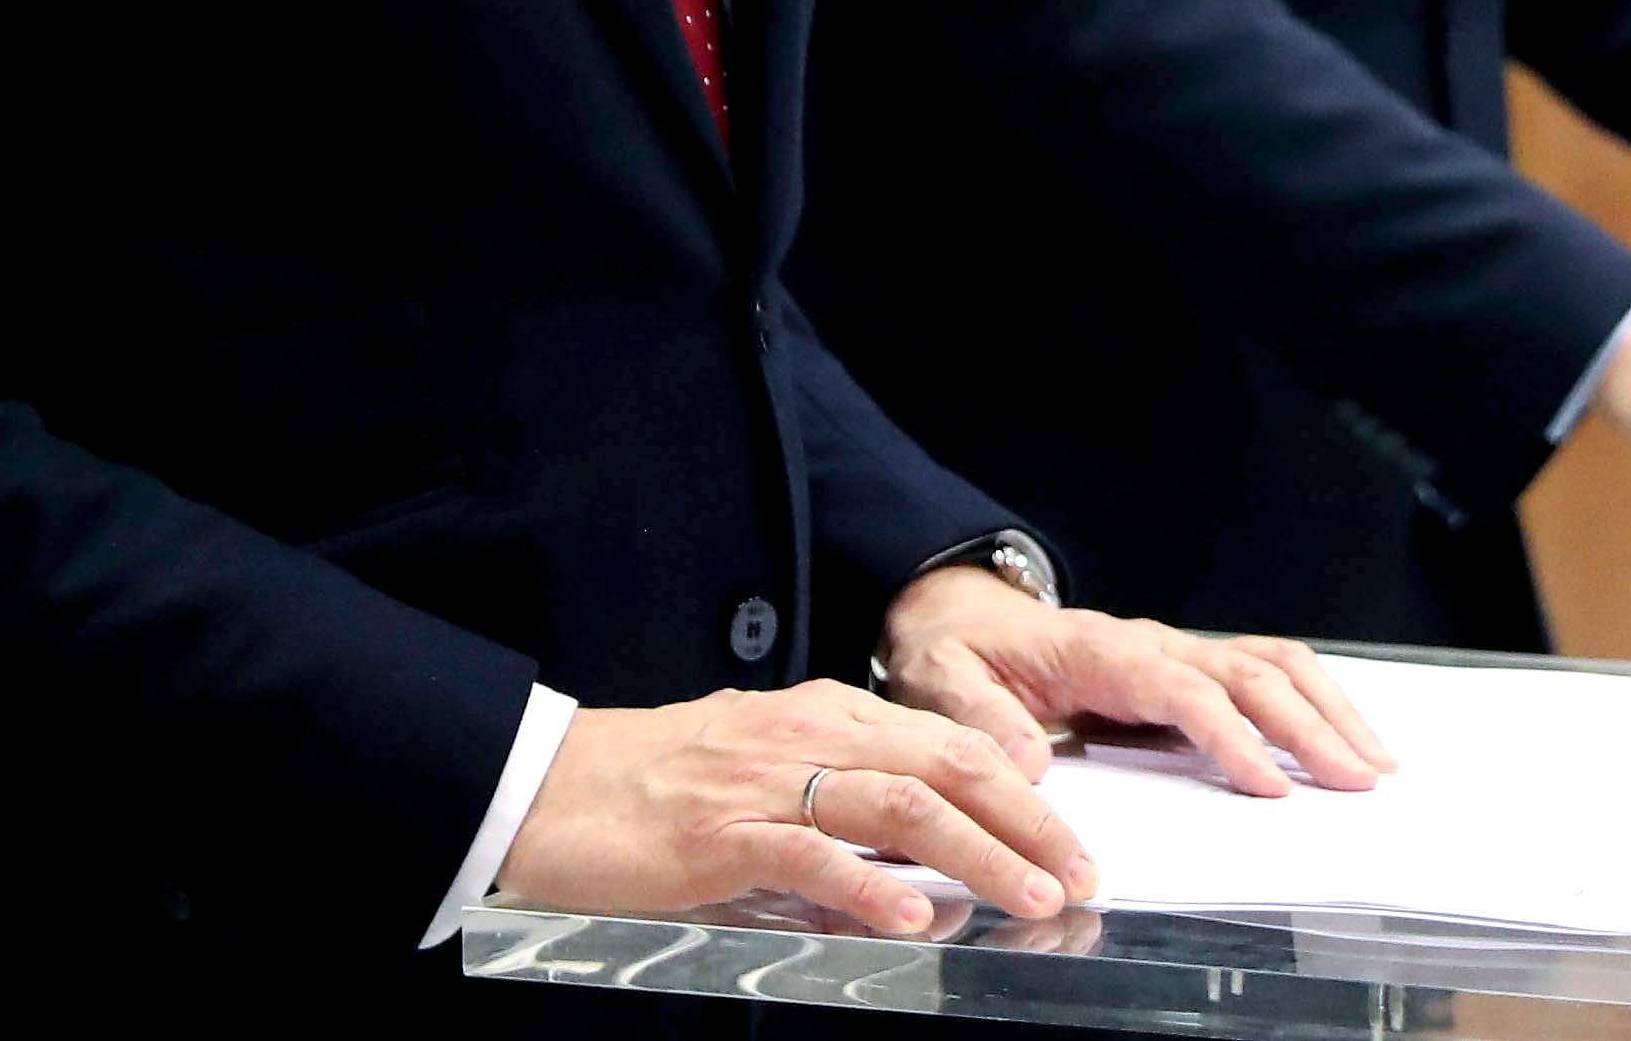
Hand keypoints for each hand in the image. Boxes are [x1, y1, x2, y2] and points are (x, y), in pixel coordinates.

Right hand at [500, 676, 1093, 937]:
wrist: (548, 786)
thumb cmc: (656, 783)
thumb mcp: (765, 765)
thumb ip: (841, 789)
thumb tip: (923, 841)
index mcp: (824, 714)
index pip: (948, 743)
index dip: (1021, 789)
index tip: (1072, 837)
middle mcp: (807, 735)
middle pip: (944, 766)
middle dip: (1026, 821)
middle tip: (1081, 873)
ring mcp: (767, 782)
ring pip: (898, 805)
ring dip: (977, 852)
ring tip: (1031, 895)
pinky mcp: (722, 833)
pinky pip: (810, 854)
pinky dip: (868, 882)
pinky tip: (911, 915)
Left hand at [877, 567, 1392, 794]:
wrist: (959, 613)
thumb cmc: (957, 651)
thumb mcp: (943, 680)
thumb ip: (984, 719)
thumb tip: (1029, 762)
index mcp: (1103, 650)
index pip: (1185, 691)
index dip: (1231, 736)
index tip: (1271, 786)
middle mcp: (1152, 643)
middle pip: (1250, 675)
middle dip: (1310, 727)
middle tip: (1358, 781)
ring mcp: (1175, 651)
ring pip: (1272, 665)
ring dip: (1328, 709)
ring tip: (1376, 762)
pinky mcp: (1185, 666)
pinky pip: (1264, 670)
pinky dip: (1313, 698)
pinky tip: (1343, 736)